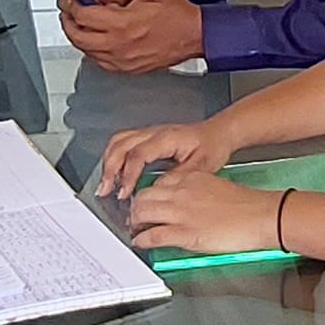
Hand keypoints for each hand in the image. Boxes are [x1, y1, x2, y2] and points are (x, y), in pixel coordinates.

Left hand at [59, 0, 205, 73]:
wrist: (194, 36)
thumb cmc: (177, 14)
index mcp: (123, 24)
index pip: (83, 15)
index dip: (71, 4)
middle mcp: (119, 44)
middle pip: (78, 36)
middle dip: (67, 21)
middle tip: (68, 11)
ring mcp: (122, 59)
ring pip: (85, 51)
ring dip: (78, 36)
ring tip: (79, 23)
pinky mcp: (127, 68)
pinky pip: (99, 61)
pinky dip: (91, 50)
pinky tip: (96, 39)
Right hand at [92, 119, 230, 198]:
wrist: (219, 133)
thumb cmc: (212, 146)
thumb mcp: (202, 166)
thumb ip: (178, 178)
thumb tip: (156, 190)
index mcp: (167, 138)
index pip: (138, 154)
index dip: (128, 174)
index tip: (124, 192)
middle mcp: (155, 132)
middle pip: (121, 145)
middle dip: (109, 168)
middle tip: (105, 190)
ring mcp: (149, 133)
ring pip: (118, 141)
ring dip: (108, 162)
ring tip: (105, 183)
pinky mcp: (148, 137)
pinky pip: (123, 142)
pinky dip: (113, 157)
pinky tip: (114, 172)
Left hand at [123, 168, 281, 256]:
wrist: (261, 215)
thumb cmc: (245, 204)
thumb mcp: (215, 186)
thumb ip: (196, 191)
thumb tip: (186, 204)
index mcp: (190, 178)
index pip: (157, 183)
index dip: (149, 195)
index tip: (147, 203)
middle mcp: (181, 192)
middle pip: (143, 196)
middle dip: (135, 209)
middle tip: (136, 218)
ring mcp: (181, 212)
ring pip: (142, 213)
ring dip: (135, 223)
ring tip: (136, 230)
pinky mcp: (185, 233)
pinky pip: (153, 235)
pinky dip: (142, 240)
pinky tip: (141, 242)